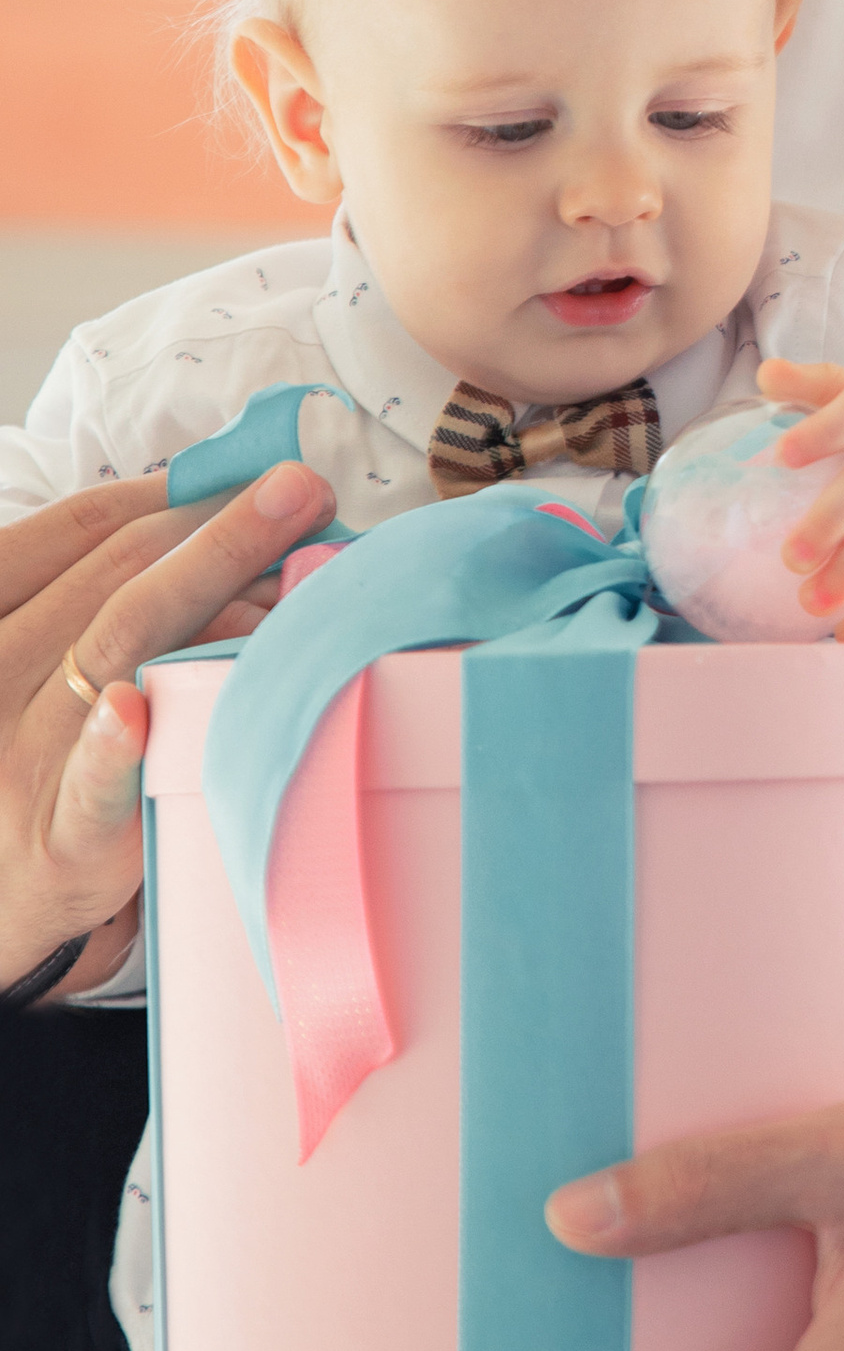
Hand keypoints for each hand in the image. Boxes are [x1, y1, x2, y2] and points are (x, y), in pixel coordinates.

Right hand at [0, 463, 333, 993]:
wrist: (0, 881)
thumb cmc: (39, 746)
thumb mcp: (46, 653)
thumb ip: (110, 587)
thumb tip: (235, 512)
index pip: (78, 532)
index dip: (171, 495)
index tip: (252, 469)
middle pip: (115, 580)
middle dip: (220, 530)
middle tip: (306, 491)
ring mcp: (21, 753)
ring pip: (121, 651)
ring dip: (214, 598)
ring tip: (297, 564)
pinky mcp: (61, 835)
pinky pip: (87, 784)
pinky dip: (112, 746)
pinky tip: (139, 708)